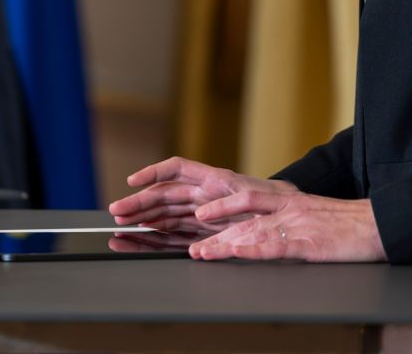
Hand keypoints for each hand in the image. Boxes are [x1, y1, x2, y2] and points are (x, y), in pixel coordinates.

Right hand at [109, 156, 295, 235]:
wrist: (294, 218)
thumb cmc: (278, 201)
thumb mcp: (260, 196)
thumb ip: (232, 202)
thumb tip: (202, 212)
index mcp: (213, 179)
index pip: (176, 170)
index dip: (152, 173)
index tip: (132, 181)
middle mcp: (202, 195)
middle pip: (164, 197)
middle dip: (138, 204)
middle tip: (116, 213)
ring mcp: (201, 215)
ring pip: (164, 217)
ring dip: (142, 223)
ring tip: (120, 229)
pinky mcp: (204, 235)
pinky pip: (175, 237)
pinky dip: (156, 240)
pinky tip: (139, 242)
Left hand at [186, 186, 386, 262]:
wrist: (380, 223)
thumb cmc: (349, 223)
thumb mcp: (314, 213)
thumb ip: (290, 218)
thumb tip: (268, 228)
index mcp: (289, 200)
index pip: (247, 199)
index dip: (221, 207)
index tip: (199, 216)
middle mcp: (289, 209)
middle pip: (243, 216)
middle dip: (214, 231)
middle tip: (192, 247)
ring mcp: (298, 225)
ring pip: (253, 231)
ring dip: (225, 244)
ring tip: (203, 254)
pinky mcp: (311, 243)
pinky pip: (278, 246)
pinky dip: (256, 251)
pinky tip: (239, 254)